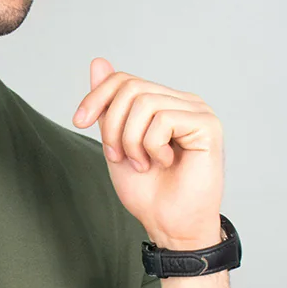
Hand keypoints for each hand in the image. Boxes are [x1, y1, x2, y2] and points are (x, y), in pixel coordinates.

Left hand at [73, 58, 224, 248]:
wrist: (169, 225)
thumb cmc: (148, 192)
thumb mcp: (115, 143)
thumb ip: (109, 107)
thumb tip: (99, 62)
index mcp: (162, 103)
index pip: (124, 79)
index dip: (96, 97)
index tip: (78, 122)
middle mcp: (182, 102)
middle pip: (130, 87)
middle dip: (112, 125)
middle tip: (117, 157)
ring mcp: (197, 111)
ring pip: (144, 102)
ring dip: (131, 140)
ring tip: (142, 164)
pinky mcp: (207, 125)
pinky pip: (164, 119)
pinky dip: (152, 146)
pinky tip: (165, 162)